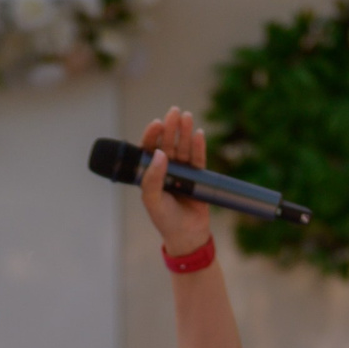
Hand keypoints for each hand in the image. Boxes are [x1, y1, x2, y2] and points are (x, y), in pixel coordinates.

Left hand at [138, 107, 213, 258]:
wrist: (187, 236)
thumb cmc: (165, 219)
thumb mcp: (152, 199)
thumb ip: (153, 178)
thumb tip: (159, 154)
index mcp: (150, 174)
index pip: (149, 149)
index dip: (152, 135)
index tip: (157, 123)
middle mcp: (166, 170)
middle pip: (167, 144)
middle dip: (170, 127)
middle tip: (174, 111)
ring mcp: (182, 172)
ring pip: (183, 148)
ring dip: (184, 132)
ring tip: (187, 116)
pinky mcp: (198, 177)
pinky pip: (198, 158)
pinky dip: (198, 146)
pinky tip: (198, 133)